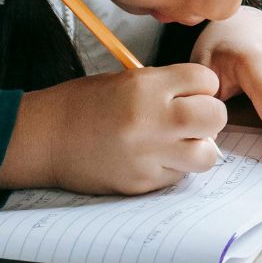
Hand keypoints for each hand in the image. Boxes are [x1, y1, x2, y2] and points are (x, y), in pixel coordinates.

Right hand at [1, 64, 225, 194]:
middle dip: (209, 116)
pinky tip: (154, 157)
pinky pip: (178, 176)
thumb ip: (167, 86)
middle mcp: (151, 120)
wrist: (46, 138)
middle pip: (215, 117)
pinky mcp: (141, 183)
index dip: (202, 85)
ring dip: (198, 147)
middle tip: (193, 118)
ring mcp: (147, 155)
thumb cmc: (84, 104)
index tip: (192, 90)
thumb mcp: (127, 79)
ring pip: (206, 155)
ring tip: (179, 142)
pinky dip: (174, 167)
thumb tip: (203, 97)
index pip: (206, 80)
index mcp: (147, 86)